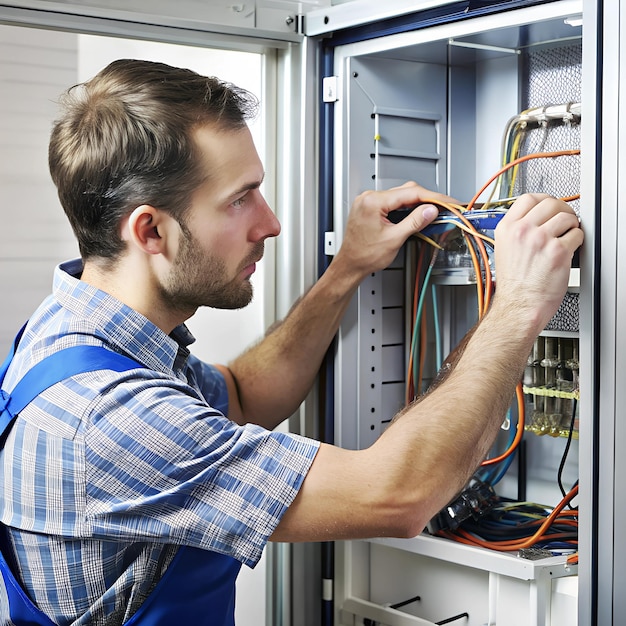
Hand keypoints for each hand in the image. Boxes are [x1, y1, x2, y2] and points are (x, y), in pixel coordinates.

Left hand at [333, 181, 454, 279]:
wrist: (350, 265)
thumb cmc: (364, 256)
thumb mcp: (395, 239)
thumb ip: (415, 222)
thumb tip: (431, 210)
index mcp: (373, 202)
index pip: (411, 193)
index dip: (433, 197)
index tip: (448, 202)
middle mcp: (369, 198)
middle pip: (406, 191)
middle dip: (427, 200)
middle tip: (444, 208)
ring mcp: (368, 201)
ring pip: (400, 195)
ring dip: (417, 204)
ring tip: (432, 213)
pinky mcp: (370, 207)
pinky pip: (392, 202)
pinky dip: (405, 208)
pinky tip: (415, 214)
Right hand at [493, 193, 583, 331]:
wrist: (519, 305)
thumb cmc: (514, 285)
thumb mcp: (504, 250)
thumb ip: (517, 231)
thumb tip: (537, 219)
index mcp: (507, 229)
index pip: (528, 198)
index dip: (543, 199)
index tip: (549, 206)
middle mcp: (522, 231)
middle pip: (550, 203)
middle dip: (562, 210)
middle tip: (565, 219)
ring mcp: (540, 240)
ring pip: (566, 216)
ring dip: (571, 225)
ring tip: (567, 235)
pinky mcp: (557, 251)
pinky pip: (576, 234)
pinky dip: (577, 240)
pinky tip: (569, 249)